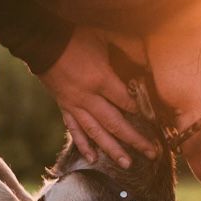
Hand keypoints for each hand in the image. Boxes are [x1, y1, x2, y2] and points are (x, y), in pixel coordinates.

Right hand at [38, 28, 157, 166]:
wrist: (42, 41)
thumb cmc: (76, 36)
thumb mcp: (105, 35)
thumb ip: (129, 47)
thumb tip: (150, 62)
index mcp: (101, 79)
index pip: (127, 102)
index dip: (143, 113)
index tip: (158, 123)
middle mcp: (88, 97)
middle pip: (115, 124)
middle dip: (135, 140)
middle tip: (152, 154)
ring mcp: (74, 105)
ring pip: (96, 132)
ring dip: (112, 150)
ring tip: (127, 164)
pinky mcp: (64, 107)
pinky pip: (74, 129)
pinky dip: (83, 144)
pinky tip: (93, 158)